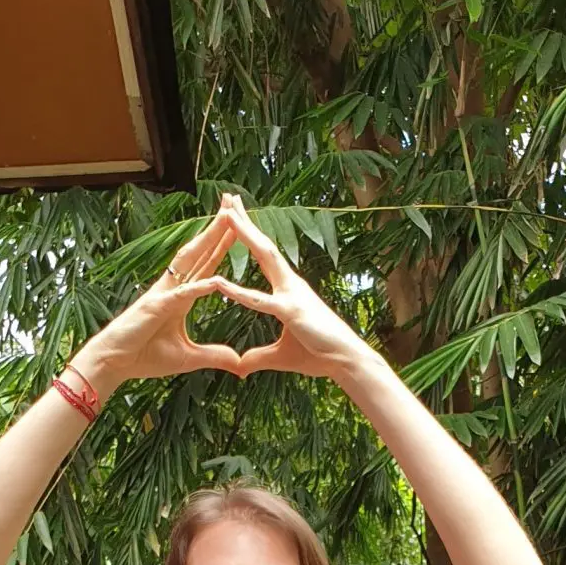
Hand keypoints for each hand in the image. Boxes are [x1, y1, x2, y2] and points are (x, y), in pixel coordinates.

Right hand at [76, 206, 243, 387]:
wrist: (113, 362)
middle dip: (217, 227)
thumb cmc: (145, 356)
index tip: (239, 225)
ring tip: (226, 218)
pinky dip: (198, 288)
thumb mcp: (188, 358)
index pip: (206, 264)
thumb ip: (213, 355)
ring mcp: (164, 295)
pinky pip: (181, 295)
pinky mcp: (156, 308)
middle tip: (234, 201)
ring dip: (208, 239)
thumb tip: (238, 361)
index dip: (222, 243)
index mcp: (181, 296)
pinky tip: (216, 279)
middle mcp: (173, 288)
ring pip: (190, 261)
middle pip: (200, 251)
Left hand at [212, 193, 368, 380]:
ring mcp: (291, 295)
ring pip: (264, 258)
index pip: (265, 255)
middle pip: (263, 246)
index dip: (249, 233)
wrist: (346, 361)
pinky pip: (259, 301)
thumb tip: (240, 366)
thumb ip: (258, 357)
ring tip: (227, 214)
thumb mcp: (280, 357)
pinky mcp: (290, 313)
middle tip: (227, 198)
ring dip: (245, 235)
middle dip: (245, 221)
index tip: (236, 214)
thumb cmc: (319, 355)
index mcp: (288, 289)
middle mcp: (290, 284)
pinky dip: (238, 293)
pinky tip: (218, 283)